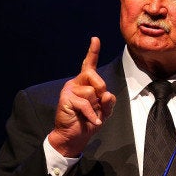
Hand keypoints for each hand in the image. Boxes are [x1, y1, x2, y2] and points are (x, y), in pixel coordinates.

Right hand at [49, 37, 115, 156]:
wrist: (74, 136)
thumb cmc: (89, 122)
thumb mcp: (105, 111)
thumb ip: (109, 102)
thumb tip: (107, 94)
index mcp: (85, 83)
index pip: (89, 65)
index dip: (93, 52)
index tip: (95, 39)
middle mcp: (76, 83)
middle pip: (94, 76)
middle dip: (101, 89)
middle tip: (98, 103)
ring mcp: (69, 90)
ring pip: (91, 91)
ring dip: (95, 106)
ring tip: (90, 114)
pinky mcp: (65, 98)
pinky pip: (85, 103)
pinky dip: (92, 114)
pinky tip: (92, 120)